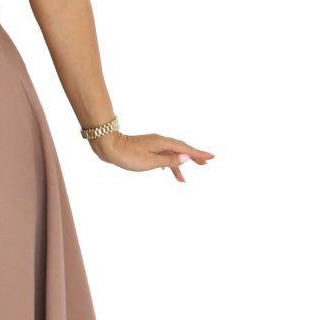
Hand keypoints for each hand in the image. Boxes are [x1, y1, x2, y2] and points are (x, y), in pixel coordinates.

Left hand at [89, 131, 213, 182]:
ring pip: (171, 153)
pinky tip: (166, 170)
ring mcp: (152, 144)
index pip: (185, 149)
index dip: (199, 154)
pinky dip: (168, 163)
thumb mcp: (150, 161)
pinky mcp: (146, 148)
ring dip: (179, 164)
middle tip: (205, 164)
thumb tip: (186, 157)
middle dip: (193, 157)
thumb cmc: (127, 155)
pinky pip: (162, 155)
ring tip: (184, 178)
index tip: (211, 157)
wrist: (108, 146)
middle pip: (181, 149)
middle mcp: (160, 141)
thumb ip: (169, 161)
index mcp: (163, 143)